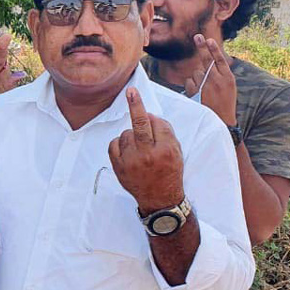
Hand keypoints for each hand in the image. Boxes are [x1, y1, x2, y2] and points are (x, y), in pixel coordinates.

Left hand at [108, 88, 185, 214]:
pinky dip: (119, 143)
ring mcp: (131, 161)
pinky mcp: (118, 166)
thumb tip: (148, 115)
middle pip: (140, 123)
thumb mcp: (176, 152)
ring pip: (126, 133)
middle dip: (136, 105)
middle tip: (131, 91)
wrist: (159, 198)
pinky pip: (114, 144)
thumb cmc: (169, 172)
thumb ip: (165, 133)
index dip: (154, 118)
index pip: (159, 123)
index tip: (147, 108)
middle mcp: (148, 155)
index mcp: (166, 150)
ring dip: (131, 134)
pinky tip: (127, 149)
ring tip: (138, 147)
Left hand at [185, 34, 237, 125]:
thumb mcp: (229, 87)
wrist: (221, 121)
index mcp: (228, 78)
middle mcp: (217, 80)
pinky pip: (189, 82)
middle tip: (197, 37)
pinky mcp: (196, 93)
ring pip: (196, 72)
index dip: (214, 49)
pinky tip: (197, 92)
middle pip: (207, 61)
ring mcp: (206, 87)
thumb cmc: (224, 102)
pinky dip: (191, 85)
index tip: (209, 40)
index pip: (220, 60)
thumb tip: (208, 60)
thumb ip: (221, 74)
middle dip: (202, 48)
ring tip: (204, 89)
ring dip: (198, 77)